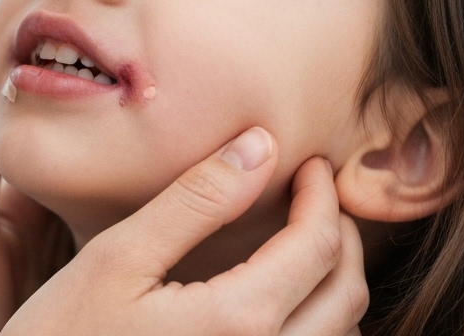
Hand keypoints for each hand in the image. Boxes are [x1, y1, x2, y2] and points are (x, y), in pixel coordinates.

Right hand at [2, 138, 367, 335]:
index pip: (319, 244)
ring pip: (337, 333)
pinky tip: (271, 296)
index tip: (307, 161)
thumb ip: (195, 201)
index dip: (321, 193)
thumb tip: (260, 145)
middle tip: (311, 195)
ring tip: (295, 240)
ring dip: (329, 281)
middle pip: (346, 292)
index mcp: (241, 320)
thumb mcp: (118, 258)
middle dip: (339, 234)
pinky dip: (311, 321)